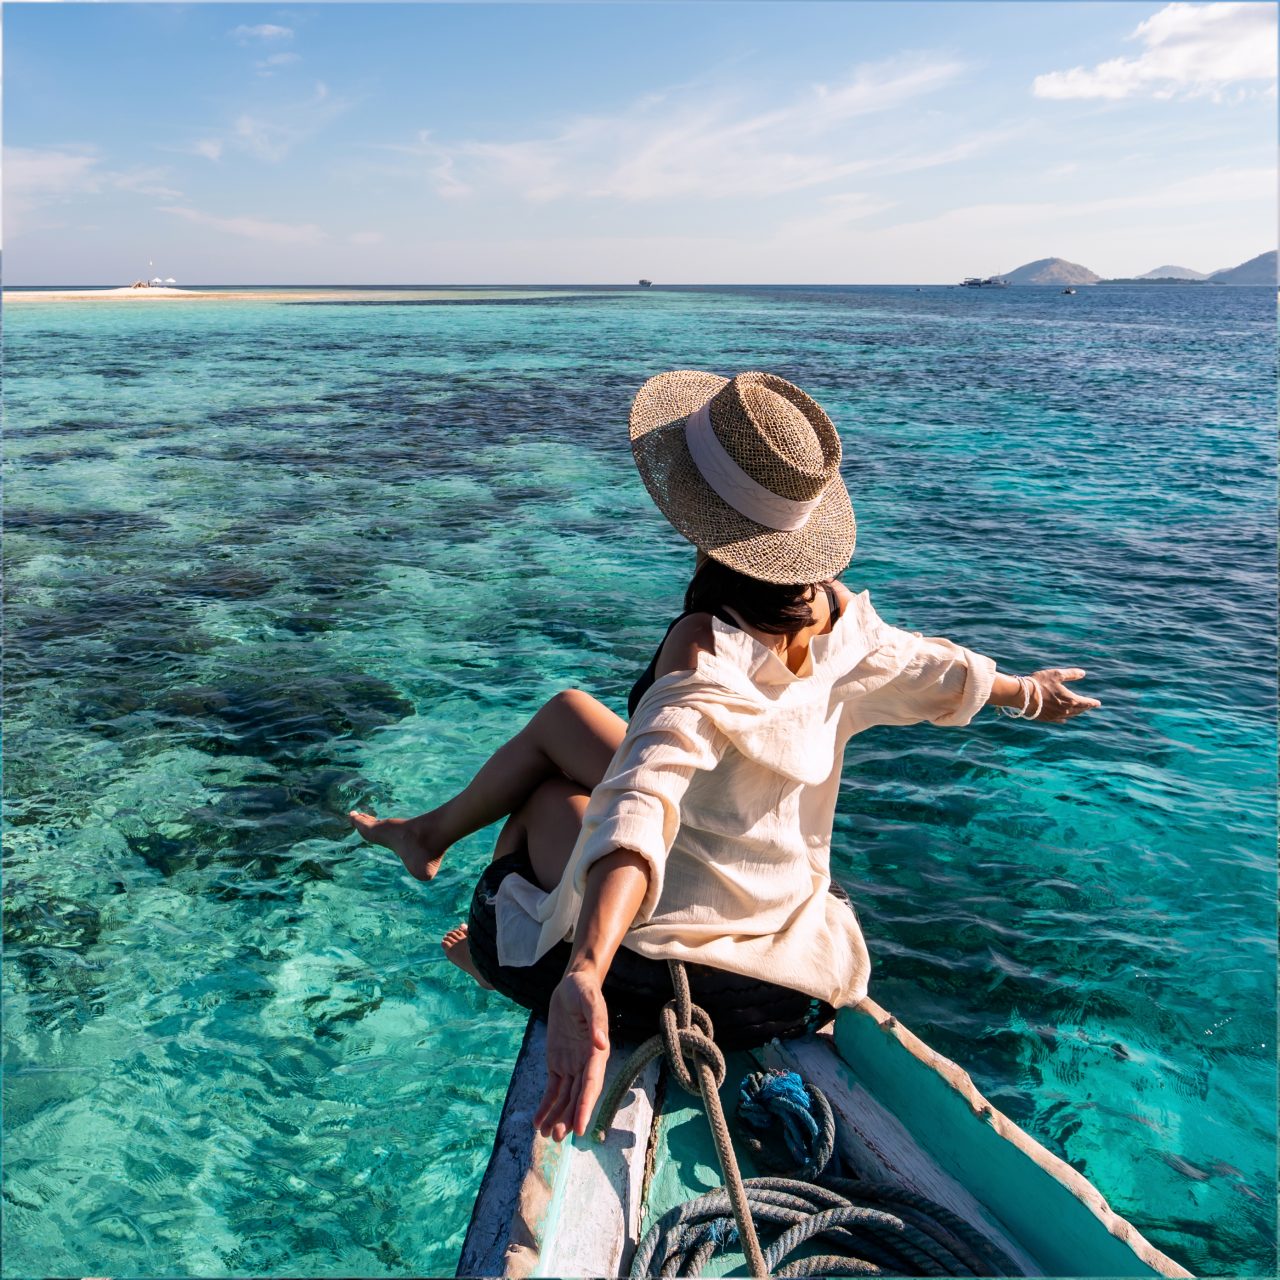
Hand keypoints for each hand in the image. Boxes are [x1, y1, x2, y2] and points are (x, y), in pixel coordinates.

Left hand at [533, 970, 610, 1141]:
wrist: (573, 984)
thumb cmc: (584, 990)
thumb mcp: (589, 999)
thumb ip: (596, 1020)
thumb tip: (601, 1043)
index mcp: (597, 1053)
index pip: (591, 1084)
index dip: (585, 1106)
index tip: (580, 1127)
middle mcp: (586, 1063)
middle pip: (578, 1096)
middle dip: (569, 1117)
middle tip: (558, 1137)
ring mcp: (572, 1064)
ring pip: (565, 1097)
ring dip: (557, 1116)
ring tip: (547, 1135)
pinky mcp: (558, 1062)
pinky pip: (553, 1088)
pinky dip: (546, 1105)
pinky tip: (539, 1120)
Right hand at [1029, 668, 1100, 721]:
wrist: (1023, 695)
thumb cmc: (1040, 683)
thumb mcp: (1056, 675)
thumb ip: (1071, 674)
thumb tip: (1083, 673)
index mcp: (1070, 699)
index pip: (1086, 703)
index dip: (1092, 703)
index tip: (1098, 703)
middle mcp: (1065, 710)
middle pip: (1079, 710)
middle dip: (1085, 708)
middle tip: (1089, 706)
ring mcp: (1056, 716)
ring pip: (1070, 716)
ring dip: (1076, 713)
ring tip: (1079, 711)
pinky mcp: (1047, 718)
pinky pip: (1059, 720)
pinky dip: (1064, 718)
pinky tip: (1065, 719)